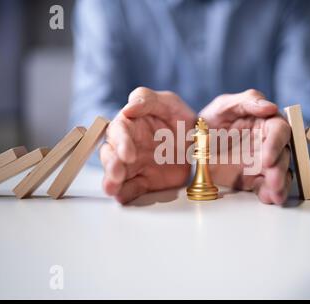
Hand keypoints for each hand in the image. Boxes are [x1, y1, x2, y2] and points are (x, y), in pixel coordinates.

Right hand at [100, 87, 195, 203]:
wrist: (199, 142)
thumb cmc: (178, 118)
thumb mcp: (168, 102)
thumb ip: (147, 99)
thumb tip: (127, 108)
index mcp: (130, 125)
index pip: (118, 132)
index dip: (120, 143)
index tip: (128, 154)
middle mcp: (127, 146)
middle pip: (111, 155)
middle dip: (111, 165)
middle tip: (117, 174)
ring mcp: (134, 165)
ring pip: (116, 174)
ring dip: (111, 182)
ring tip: (112, 189)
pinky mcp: (144, 181)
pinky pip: (131, 189)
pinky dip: (125, 194)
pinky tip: (122, 197)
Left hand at [200, 89, 291, 204]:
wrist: (192, 146)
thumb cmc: (211, 120)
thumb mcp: (224, 105)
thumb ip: (248, 101)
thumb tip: (271, 107)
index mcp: (266, 122)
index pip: (280, 131)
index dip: (276, 144)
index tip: (267, 158)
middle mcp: (269, 143)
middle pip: (284, 155)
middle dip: (280, 169)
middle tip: (273, 180)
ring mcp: (263, 163)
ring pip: (280, 173)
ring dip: (279, 184)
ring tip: (274, 195)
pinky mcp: (255, 179)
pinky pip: (267, 187)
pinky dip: (270, 194)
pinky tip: (268, 198)